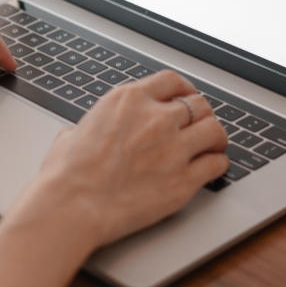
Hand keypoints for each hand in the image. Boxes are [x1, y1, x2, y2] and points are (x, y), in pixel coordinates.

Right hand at [29, 71, 228, 248]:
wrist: (72, 205)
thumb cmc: (67, 174)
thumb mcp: (74, 132)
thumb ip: (92, 127)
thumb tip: (82, 135)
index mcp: (129, 100)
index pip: (172, 81)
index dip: (184, 89)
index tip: (186, 97)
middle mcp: (156, 118)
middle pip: (199, 104)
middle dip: (201, 114)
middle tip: (200, 125)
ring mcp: (174, 148)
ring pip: (214, 130)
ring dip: (215, 137)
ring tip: (213, 145)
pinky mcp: (183, 180)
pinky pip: (217, 164)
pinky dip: (218, 164)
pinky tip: (212, 167)